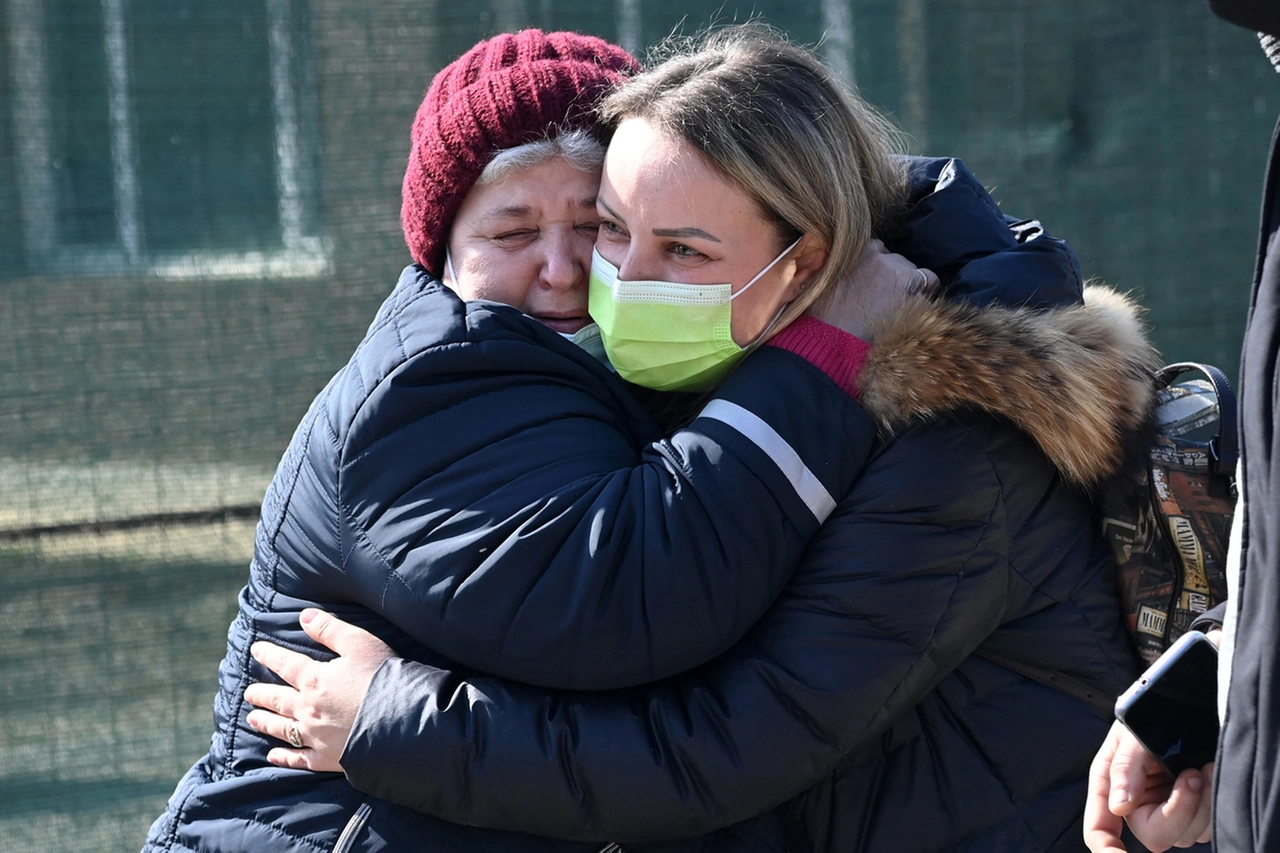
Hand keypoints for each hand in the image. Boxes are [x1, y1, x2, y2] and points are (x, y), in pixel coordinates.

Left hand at [244, 608, 394, 771]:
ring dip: (266, 722)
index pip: (286, 664)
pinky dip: (284, 757)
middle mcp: (308, 709)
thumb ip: (330, 629)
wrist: (400, 722)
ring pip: (283, 729)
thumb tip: (304, 616)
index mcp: (314, 679)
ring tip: (252, 719)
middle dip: (262, 694)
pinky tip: (273, 756)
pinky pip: (298, 759)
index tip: (256, 650)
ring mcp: (315, 736)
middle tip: (248, 693)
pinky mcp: (326, 758)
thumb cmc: (382, 678)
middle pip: (279, 699)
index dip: (270, 655)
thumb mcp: (360, 643)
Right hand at [809, 239, 938, 340]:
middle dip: (893, 278)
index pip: (876, 251)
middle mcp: (878, 256)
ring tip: (897, 311)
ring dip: (909, 288)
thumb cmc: (818, 321)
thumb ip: (832, 270)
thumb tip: (839, 270)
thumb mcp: (817, 284)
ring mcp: (897, 270)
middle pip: (897, 261)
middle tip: (882, 302)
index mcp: (854, 252)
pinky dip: (925, 298)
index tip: (872, 285)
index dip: (876, 270)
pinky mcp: (913, 288)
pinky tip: (912, 315)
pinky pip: (930, 285)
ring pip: (916, 273)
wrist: (831, 345)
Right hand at [1083, 720, 1212, 852]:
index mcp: (1110, 788)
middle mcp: (1137, 805)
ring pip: (1186, 835)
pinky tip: (1211, 774)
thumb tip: (1120, 807)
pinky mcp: (1194, 812)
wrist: (1184, 705)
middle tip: (1192, 775)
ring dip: (1202, 804)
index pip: (1100, 828)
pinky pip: (1207, 828)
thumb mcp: (1132, 734)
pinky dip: (1213, 804)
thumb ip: (1125, 767)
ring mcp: (1167, 811)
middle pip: (1155, 836)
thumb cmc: (1150, 716)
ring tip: (1205, 768)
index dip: (1106, 848)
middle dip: (1180, 810)